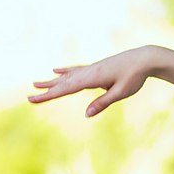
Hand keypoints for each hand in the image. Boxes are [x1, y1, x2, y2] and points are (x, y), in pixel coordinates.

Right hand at [29, 47, 155, 116]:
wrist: (144, 58)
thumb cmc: (134, 77)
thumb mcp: (120, 92)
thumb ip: (103, 103)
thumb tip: (86, 115)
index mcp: (92, 78)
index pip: (65, 89)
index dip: (48, 95)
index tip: (32, 99)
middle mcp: (88, 71)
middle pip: (62, 82)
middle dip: (46, 90)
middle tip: (29, 96)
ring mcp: (91, 68)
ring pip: (66, 76)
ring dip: (51, 80)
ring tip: (36, 83)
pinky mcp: (96, 67)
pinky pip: (75, 70)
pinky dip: (64, 71)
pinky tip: (56, 69)